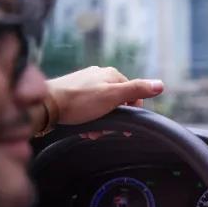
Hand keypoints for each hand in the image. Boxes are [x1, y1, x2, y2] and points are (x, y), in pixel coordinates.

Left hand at [47, 66, 163, 125]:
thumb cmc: (80, 101)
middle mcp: (99, 75)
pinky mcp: (73, 92)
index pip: (133, 93)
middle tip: (105, 131)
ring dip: (101, 122)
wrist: (46, 104)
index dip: (131, 111)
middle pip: (117, 100)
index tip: (124, 126)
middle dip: (114, 119)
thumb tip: (161, 85)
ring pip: (102, 106)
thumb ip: (137, 89)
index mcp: (111, 74)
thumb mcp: (113, 96)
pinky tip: (83, 128)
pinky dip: (89, 119)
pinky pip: (89, 107)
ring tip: (92, 132)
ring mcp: (86, 83)